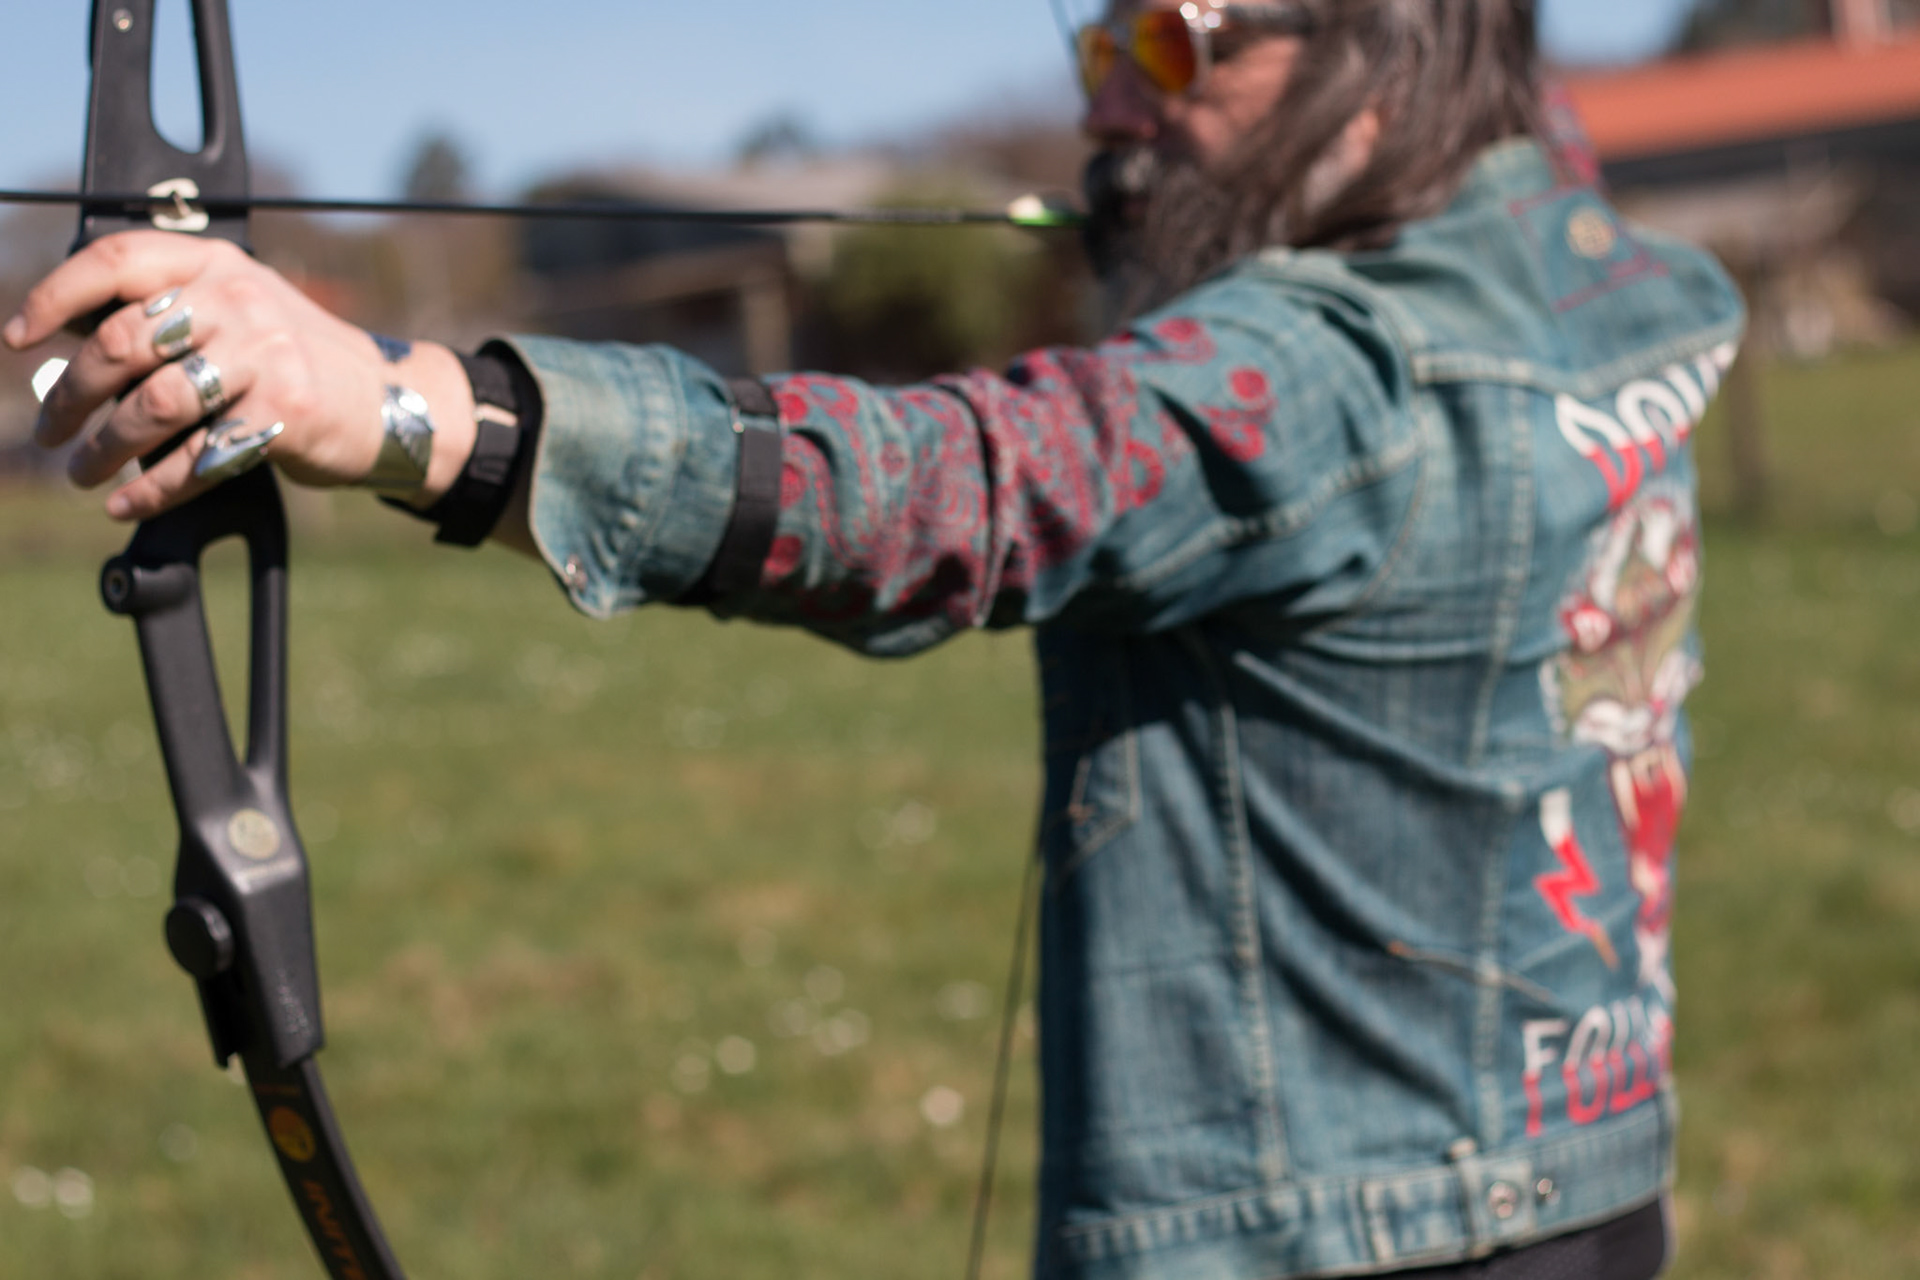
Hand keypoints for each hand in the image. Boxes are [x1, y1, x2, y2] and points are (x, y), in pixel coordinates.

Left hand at [3, 231, 472, 520]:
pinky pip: (198, 457)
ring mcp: (265, 356)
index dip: (54, 296)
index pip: (116, 260)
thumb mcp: (238, 314)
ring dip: (103, 448)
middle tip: (50, 429)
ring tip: (83, 471)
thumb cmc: (297, 362)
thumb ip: (168, 318)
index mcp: (217, 266)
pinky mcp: (284, 415)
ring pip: (153, 405)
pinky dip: (153, 488)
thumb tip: (67, 355)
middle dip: (70, 395)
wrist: (389, 402)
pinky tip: (128, 502)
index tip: (19, 339)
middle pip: (121, 341)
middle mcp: (239, 301)